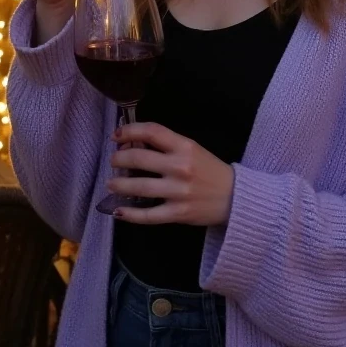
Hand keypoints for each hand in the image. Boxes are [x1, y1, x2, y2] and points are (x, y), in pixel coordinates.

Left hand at [108, 123, 234, 226]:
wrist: (234, 197)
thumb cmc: (209, 170)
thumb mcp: (193, 149)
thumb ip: (168, 146)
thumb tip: (135, 143)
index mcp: (185, 146)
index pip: (153, 132)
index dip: (130, 131)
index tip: (117, 135)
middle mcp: (180, 167)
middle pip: (140, 158)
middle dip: (119, 158)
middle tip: (113, 161)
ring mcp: (178, 191)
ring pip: (139, 187)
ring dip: (119, 185)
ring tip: (111, 184)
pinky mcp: (177, 213)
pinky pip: (148, 215)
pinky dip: (130, 214)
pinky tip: (118, 212)